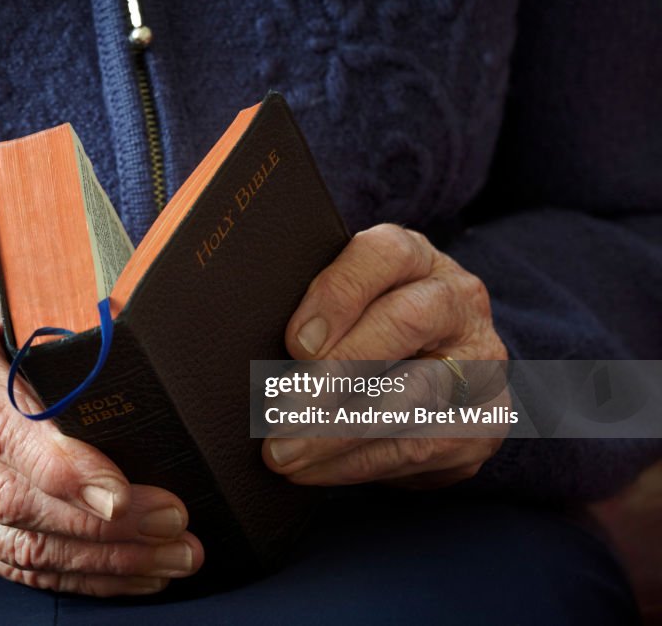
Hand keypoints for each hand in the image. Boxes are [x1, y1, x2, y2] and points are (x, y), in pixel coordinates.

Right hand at [0, 267, 202, 595]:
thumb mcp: (5, 291)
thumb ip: (54, 304)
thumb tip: (130, 316)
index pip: (2, 427)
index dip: (62, 467)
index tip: (121, 491)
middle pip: (10, 498)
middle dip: (97, 524)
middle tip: (172, 523)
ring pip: (17, 544)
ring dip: (101, 558)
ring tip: (173, 555)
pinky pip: (11, 567)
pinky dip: (77, 577)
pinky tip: (134, 573)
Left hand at [264, 224, 508, 487]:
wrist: (437, 377)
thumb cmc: (365, 330)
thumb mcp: (345, 305)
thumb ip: (312, 309)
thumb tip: (244, 341)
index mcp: (416, 258)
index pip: (384, 255)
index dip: (338, 296)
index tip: (295, 342)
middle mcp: (458, 300)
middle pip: (406, 322)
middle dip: (339, 368)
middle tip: (282, 408)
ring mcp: (479, 361)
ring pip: (413, 394)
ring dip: (338, 430)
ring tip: (283, 451)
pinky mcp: (481, 422)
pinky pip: (419, 447)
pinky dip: (356, 463)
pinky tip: (311, 471)